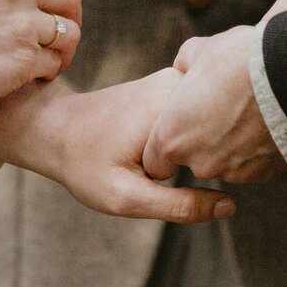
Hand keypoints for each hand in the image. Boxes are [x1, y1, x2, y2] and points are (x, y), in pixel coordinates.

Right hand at [0, 0, 80, 134]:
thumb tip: (15, 8)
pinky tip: (31, 81)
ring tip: (46, 66)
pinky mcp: (24, 57)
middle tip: (58, 43)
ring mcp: (21, 22)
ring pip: (69, 33)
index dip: (44, 4)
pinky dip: (49, 74)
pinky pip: (55, 64)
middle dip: (70, 20)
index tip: (35, 24)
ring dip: (62, 52)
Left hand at [0, 73, 236, 223]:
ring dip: (194, 145)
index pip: (219, 143)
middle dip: (200, 155)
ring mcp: (175, 79)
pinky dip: (188, 135)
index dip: (203, 171)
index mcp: (167, 108)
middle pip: (217, 129)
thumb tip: (230, 207)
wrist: (55, 129)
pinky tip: (157, 147)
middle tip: (152, 168)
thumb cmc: (84, 165)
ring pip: (209, 123)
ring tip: (153, 158)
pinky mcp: (172, 84)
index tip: (162, 178)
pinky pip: (198, 115)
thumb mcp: (126, 197)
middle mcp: (176, 84)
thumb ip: (178, 205)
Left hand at [139, 26, 286, 183]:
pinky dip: (258, 147)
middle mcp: (200, 163)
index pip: (156, 160)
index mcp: (173, 137)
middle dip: (203, 140)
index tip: (181, 124)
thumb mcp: (198, 51)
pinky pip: (254, 163)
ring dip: (232, 143)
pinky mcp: (265, 173)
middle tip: (221, 108)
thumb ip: (184, 66)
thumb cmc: (239, 61)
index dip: (167, 142)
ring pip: (226, 162)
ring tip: (248, 110)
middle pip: (194, 161)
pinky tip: (267, 121)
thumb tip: (185, 69)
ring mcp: (235, 171)